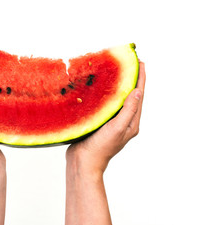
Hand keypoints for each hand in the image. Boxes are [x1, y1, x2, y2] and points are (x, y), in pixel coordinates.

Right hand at [66, 61, 145, 175]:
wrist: (83, 162)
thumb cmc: (100, 148)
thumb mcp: (117, 128)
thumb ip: (128, 110)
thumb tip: (137, 91)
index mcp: (132, 123)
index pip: (139, 96)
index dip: (140, 78)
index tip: (140, 62)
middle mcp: (124, 122)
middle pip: (131, 96)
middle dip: (132, 79)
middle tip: (130, 62)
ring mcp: (113, 123)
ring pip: (119, 100)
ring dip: (120, 85)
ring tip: (118, 71)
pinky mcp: (102, 123)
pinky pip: (108, 105)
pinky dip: (108, 94)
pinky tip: (102, 89)